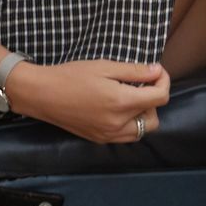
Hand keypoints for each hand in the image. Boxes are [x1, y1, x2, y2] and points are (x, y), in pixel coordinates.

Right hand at [6, 59, 169, 142]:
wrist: (42, 94)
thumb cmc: (71, 76)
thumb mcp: (104, 66)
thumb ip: (134, 71)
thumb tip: (157, 71)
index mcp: (121, 103)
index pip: (160, 98)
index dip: (163, 81)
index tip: (156, 70)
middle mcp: (118, 124)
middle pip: (154, 118)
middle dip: (154, 100)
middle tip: (142, 84)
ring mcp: (108, 135)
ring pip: (141, 131)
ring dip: (143, 115)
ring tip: (130, 96)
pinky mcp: (99, 139)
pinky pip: (125, 136)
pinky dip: (129, 124)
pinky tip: (117, 108)